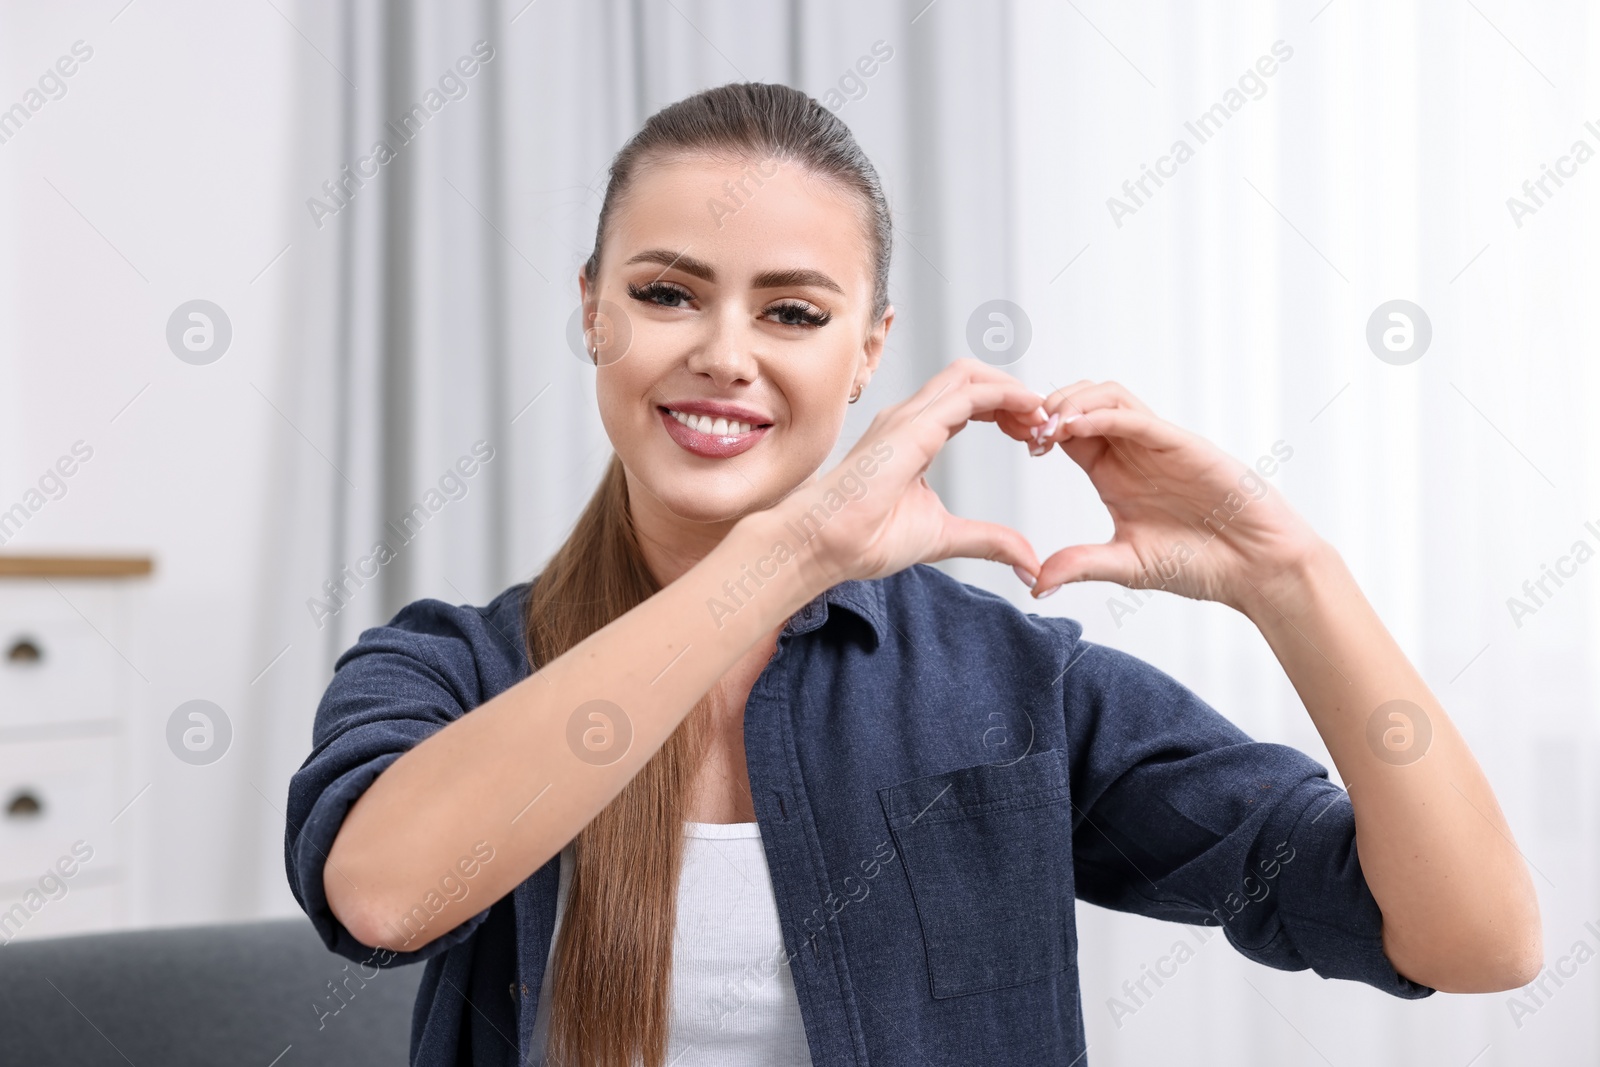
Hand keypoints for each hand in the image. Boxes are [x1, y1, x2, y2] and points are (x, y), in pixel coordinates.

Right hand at [773, 358, 1051, 588]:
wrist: (824, 544)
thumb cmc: (864, 538)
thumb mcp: (945, 537)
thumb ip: (988, 541)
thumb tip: (1028, 562)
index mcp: (915, 436)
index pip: (969, 402)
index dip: (1007, 411)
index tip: (1035, 438)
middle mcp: (911, 418)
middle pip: (973, 378)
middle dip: (1015, 395)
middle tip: (1045, 427)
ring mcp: (909, 417)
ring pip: (972, 376)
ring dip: (1014, 392)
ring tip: (1042, 419)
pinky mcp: (913, 427)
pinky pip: (970, 395)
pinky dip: (1005, 397)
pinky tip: (1028, 414)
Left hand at [1023, 380, 1323, 612]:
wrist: (1255, 569)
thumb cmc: (1199, 563)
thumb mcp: (1125, 566)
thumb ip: (1081, 566)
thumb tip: (1035, 584)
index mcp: (1113, 473)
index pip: (1066, 434)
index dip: (1038, 430)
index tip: (1017, 442)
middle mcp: (1131, 452)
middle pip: (1081, 402)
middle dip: (1047, 407)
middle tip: (1023, 428)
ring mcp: (1156, 445)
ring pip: (1107, 397)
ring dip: (1070, 402)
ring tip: (1044, 424)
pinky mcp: (1181, 445)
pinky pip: (1136, 417)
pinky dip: (1101, 415)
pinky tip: (1073, 427)